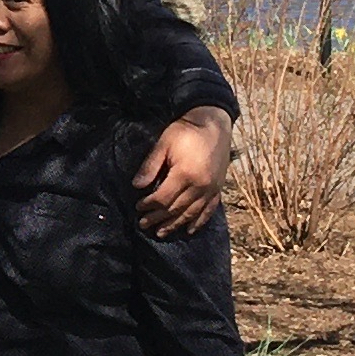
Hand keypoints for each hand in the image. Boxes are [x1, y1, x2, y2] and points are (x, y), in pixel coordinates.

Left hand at [131, 106, 234, 237]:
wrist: (214, 123)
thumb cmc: (186, 131)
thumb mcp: (164, 144)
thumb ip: (150, 166)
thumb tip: (136, 186)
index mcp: (185, 174)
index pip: (163, 198)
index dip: (149, 205)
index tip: (138, 207)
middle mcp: (200, 186)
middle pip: (176, 209)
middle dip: (158, 218)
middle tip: (144, 225)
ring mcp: (211, 189)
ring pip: (191, 213)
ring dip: (175, 224)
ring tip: (161, 232)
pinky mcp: (218, 188)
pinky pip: (208, 210)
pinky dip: (199, 222)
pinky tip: (189, 229)